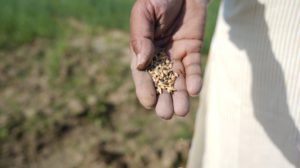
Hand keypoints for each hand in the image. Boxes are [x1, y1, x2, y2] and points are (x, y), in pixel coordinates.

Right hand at [130, 0, 206, 118]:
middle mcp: (159, 56)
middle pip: (160, 82)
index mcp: (143, 49)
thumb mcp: (145, 13)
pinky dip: (194, 79)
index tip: (149, 103)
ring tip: (182, 111)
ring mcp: (176, 54)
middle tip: (166, 114)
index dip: (145, 89)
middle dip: (163, 99)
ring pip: (178, 79)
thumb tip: (141, 63)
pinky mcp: (193, 50)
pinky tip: (194, 90)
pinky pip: (194, 67)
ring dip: (180, 96)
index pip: (142, 74)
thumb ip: (141, 37)